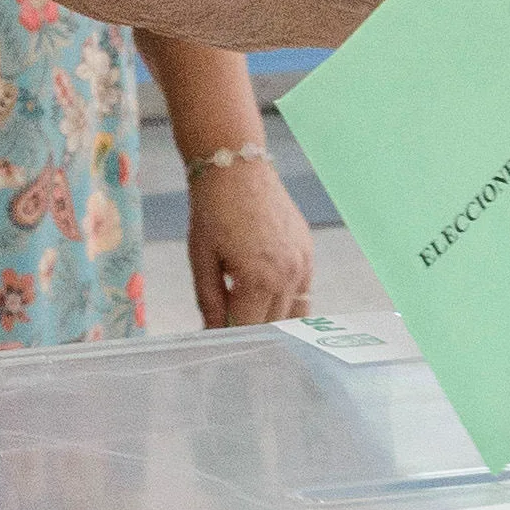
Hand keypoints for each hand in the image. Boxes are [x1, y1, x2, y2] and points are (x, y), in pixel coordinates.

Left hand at [182, 153, 315, 327]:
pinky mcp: (308, 253)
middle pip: (272, 325)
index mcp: (258, 280)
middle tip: (230, 327)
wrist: (236, 168)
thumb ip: (211, 302)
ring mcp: (303, 264)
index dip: (230, 338)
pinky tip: (266, 296)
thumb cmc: (212, 212)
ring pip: (293, 314)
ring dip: (272, 319)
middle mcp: (287, 276)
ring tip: (249, 313)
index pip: (247, 329)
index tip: (219, 341)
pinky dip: (288, 301)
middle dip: (250, 331)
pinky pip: (304, 292)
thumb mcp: (201, 261)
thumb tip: (213, 334)